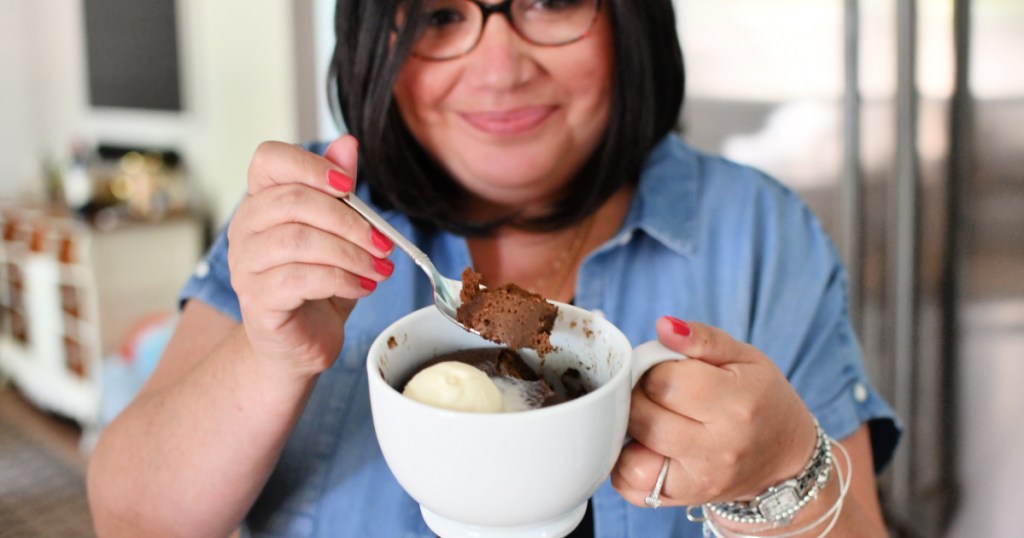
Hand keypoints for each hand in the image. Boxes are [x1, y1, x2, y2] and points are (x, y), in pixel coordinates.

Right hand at [227, 135, 393, 377]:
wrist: (301, 344)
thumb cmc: (318, 286)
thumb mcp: (338, 234)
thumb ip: (340, 191)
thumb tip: (348, 143)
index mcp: (262, 202)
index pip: (269, 159)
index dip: (310, 165)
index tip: (349, 186)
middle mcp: (245, 229)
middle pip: (292, 200)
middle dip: (349, 220)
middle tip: (385, 242)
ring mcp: (245, 266)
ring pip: (298, 240)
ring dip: (351, 253)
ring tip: (379, 269)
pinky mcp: (258, 300)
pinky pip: (301, 279)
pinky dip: (342, 280)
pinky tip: (363, 287)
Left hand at [611, 317, 817, 507]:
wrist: (783, 460)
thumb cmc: (761, 400)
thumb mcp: (744, 358)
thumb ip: (701, 338)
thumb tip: (663, 325)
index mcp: (737, 404)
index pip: (665, 380)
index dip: (654, 368)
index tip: (666, 369)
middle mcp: (719, 448)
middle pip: (644, 417)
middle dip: (638, 397)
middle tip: (654, 393)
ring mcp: (700, 480)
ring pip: (631, 457)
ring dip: (629, 432)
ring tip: (649, 418)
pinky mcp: (683, 498)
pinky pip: (630, 485)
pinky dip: (625, 464)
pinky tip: (645, 445)